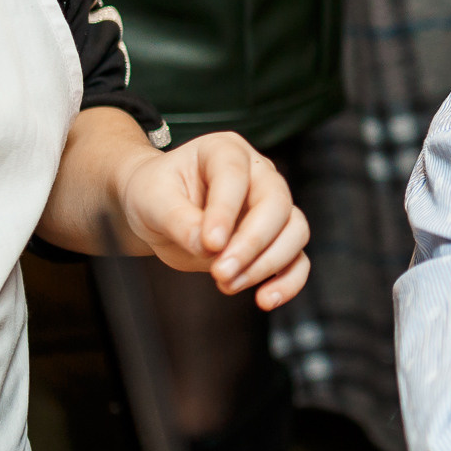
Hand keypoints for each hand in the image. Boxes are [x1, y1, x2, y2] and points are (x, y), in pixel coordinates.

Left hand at [117, 132, 309, 307]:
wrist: (157, 212)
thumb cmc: (154, 194)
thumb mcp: (152, 200)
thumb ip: (178, 219)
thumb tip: (206, 246)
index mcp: (225, 151)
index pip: (235, 175)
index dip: (226, 210)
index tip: (209, 243)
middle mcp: (258, 175)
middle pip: (277, 203)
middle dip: (252, 243)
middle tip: (220, 272)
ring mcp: (271, 207)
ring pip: (295, 230)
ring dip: (267, 264)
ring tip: (227, 285)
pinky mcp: (274, 239)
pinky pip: (297, 259)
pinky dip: (289, 281)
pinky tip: (265, 299)